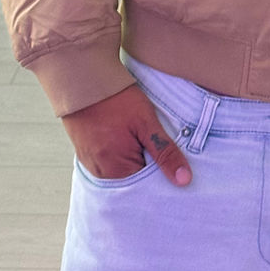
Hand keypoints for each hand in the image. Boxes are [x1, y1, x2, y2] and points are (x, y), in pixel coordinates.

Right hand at [61, 83, 192, 186]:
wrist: (85, 81)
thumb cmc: (117, 100)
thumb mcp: (146, 122)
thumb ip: (165, 152)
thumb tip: (184, 180)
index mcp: (118, 171)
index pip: (147, 190)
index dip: (162, 178)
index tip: (172, 165)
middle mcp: (102, 175)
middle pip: (133, 185)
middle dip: (148, 172)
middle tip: (157, 149)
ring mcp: (92, 166)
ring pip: (121, 175)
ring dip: (134, 164)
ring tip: (141, 143)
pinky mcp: (87, 156)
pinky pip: (108, 167)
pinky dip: (120, 159)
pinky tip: (127, 142)